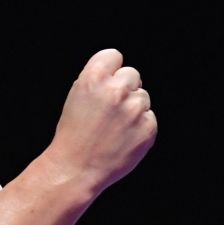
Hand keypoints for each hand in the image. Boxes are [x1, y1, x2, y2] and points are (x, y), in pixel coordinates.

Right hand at [44, 49, 156, 194]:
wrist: (77, 169)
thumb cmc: (74, 134)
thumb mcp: (76, 95)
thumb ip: (97, 79)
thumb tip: (118, 73)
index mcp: (93, 77)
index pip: (114, 56)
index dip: (110, 69)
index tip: (107, 81)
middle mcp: (116, 90)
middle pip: (132, 74)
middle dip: (124, 88)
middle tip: (111, 108)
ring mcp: (134, 109)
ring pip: (143, 96)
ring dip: (133, 107)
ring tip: (115, 126)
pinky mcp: (148, 127)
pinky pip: (150, 117)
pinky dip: (140, 126)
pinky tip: (123, 137)